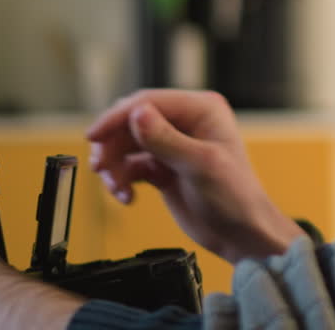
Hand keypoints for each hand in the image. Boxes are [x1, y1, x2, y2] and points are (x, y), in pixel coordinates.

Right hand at [85, 89, 302, 263]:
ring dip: (114, 165)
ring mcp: (173, 144)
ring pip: (126, 144)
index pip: (149, 102)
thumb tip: (138, 114)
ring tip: (118, 188)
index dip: (118, 117)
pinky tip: (127, 196)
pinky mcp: (163, 166)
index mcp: (202, 110)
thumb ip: (166, 140)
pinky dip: (122, 179)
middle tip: (101, 167)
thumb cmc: (236, 198)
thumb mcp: (201, 166)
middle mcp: (187, 121)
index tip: (94, 135)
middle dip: (112, 144)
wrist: (240, 233)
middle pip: (132, 121)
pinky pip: (130, 165)